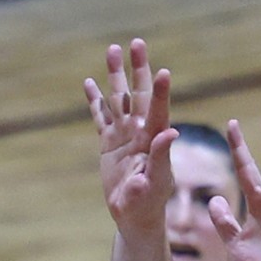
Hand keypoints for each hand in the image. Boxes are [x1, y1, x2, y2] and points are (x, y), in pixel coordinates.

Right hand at [83, 39, 175, 240]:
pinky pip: (101, 117)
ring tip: (112, 50)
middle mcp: (140, 131)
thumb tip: (170, 134)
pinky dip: (95, 101)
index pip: (157, 110)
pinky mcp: (109, 143)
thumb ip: (161, 158)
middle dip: (137, 69)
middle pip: (138, 94)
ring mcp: (124, 135)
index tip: (163, 71)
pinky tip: (90, 83)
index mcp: (154, 139)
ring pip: (118, 99)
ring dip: (115, 75)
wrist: (134, 216)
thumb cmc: (149, 203)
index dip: (159, 92)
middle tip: (136, 43)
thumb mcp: (156, 182)